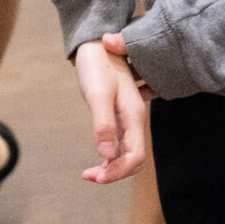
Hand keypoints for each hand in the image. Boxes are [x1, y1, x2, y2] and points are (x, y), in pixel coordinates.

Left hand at [73, 35, 147, 183]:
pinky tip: (97, 158)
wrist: (97, 47)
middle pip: (135, 158)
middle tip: (88, 175)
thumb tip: (107, 156)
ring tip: (88, 172)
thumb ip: (104, 124)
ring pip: (128, 153)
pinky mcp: (120, 116)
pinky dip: (110, 157)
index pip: (136, 156)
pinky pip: (121, 144)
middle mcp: (135, 120)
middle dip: (115, 174)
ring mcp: (129, 118)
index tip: (94, 177)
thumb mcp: (98, 95)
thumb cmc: (98, 68)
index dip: (118, 172)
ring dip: (112, 168)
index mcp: (134, 116)